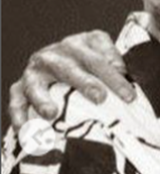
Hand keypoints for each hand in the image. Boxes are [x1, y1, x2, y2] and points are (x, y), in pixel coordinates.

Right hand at [9, 30, 134, 129]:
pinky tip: (24, 129)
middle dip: (85, 83)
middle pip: (69, 68)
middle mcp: (56, 53)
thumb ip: (114, 63)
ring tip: (51, 114)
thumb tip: (122, 72)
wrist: (59, 59)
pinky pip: (16, 101)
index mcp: (81, 43)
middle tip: (99, 98)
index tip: (129, 96)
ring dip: (42, 99)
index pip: (99, 59)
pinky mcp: (20, 85)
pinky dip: (18, 115)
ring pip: (36, 83)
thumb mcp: (106, 56)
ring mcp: (36, 69)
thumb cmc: (91, 64)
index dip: (115, 76)